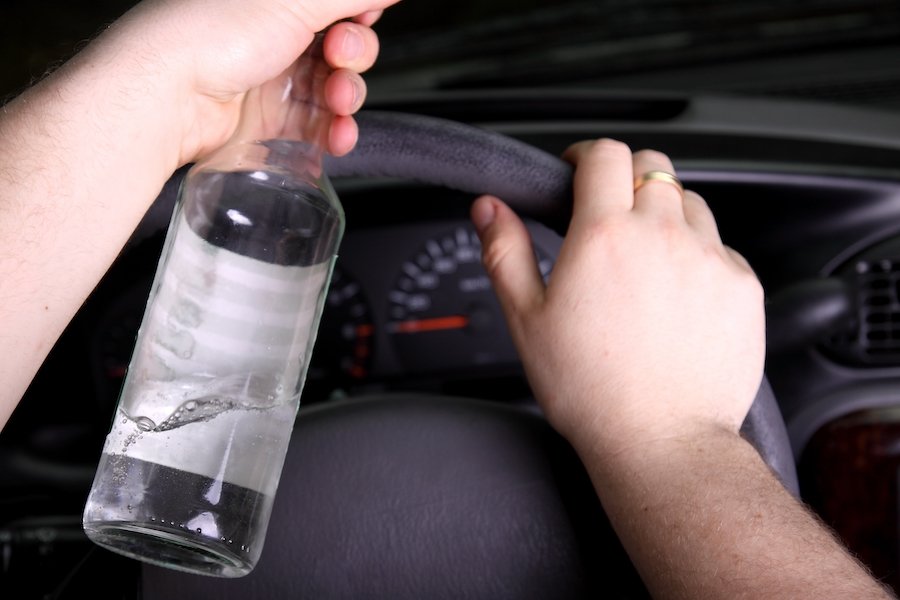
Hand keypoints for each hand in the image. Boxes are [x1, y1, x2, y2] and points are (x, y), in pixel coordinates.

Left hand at [104, 0, 399, 160]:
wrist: (166, 97)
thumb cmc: (209, 35)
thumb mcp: (296, 0)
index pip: (337, 5)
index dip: (359, 14)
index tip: (364, 17)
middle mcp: (273, 31)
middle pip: (341, 45)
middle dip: (353, 56)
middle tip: (340, 56)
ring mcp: (271, 77)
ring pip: (333, 88)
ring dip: (347, 97)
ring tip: (338, 102)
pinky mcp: (268, 119)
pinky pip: (316, 126)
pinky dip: (334, 132)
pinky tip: (337, 134)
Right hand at [470, 139, 764, 454]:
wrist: (661, 442)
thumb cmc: (590, 389)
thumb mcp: (527, 319)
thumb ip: (505, 251)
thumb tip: (488, 207)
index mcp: (604, 235)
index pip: (606, 154)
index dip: (588, 154)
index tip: (579, 171)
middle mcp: (662, 236)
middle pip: (653, 166)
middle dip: (626, 177)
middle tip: (608, 215)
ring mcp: (709, 259)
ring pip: (690, 202)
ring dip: (664, 214)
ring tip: (644, 259)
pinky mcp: (742, 286)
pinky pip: (720, 246)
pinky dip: (697, 254)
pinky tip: (675, 293)